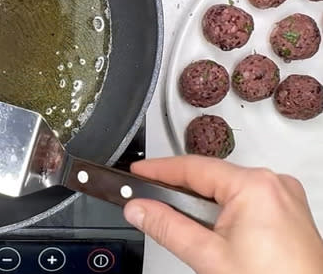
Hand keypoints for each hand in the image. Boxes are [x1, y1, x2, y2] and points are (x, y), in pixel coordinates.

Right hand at [123, 155, 322, 273]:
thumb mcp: (208, 255)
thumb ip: (167, 227)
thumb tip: (138, 208)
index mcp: (254, 185)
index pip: (192, 167)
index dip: (158, 170)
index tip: (136, 173)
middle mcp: (273, 184)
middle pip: (209, 178)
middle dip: (178, 192)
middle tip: (147, 202)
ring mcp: (283, 197)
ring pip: (226, 190)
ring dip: (200, 205)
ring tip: (182, 227)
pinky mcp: (287, 212)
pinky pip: (245, 200)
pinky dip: (222, 212)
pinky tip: (212, 233)